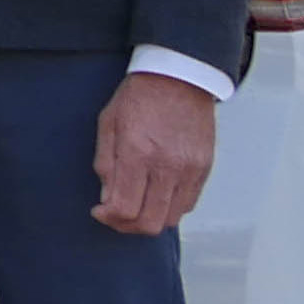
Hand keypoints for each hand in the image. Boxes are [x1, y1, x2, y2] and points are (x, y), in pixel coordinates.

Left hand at [92, 71, 216, 235]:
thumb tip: (107, 201)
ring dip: (150, 218)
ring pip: (171, 219)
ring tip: (136, 204)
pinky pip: (188, 204)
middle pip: (149, 223)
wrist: (179, 76)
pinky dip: (170, 206)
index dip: (108, 218)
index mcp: (138, 153)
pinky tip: (156, 192)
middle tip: (115, 215)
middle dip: (127, 226)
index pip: (124, 208)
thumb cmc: (138, 97)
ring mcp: (190, 169)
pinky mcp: (204, 168)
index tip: (99, 210)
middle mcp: (167, 165)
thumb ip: (106, 165)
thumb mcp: (109, 124)